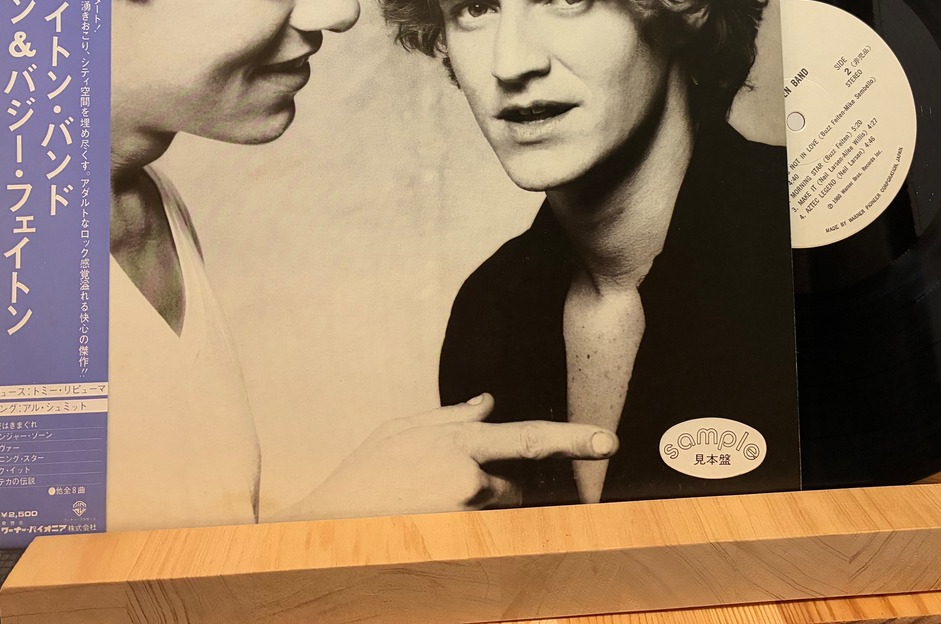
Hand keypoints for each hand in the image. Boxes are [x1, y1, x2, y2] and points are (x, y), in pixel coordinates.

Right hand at [277, 394, 617, 519]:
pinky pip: (476, 533)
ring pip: (494, 511)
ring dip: (474, 508)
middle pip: (515, 485)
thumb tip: (488, 401)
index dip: (573, 438)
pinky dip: (460, 528)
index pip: (529, 437)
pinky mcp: (457, 538)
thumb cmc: (365, 476)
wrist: (331, 522)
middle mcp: (469, 474)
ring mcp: (463, 510)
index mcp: (458, 440)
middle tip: (445, 489)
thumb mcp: (402, 431)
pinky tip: (425, 520)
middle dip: (494, 486)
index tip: (609, 442)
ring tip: (426, 504)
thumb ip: (452, 416)